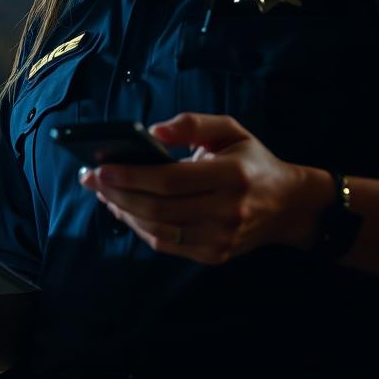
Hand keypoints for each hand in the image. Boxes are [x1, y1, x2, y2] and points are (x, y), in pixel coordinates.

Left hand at [78, 112, 315, 263]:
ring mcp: (221, 238)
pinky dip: (139, 227)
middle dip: (116, 193)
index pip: (170, 181)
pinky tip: (124, 209)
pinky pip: (166, 244)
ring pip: (157, 229)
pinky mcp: (214, 255)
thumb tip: (152, 129)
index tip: (99, 167)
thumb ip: (192, 124)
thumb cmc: (251, 160)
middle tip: (90, 179)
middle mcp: (227, 212)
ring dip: (123, 210)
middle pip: (157, 208)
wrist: (289, 205)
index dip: (131, 176)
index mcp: (231, 177)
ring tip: (102, 192)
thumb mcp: (230, 129)